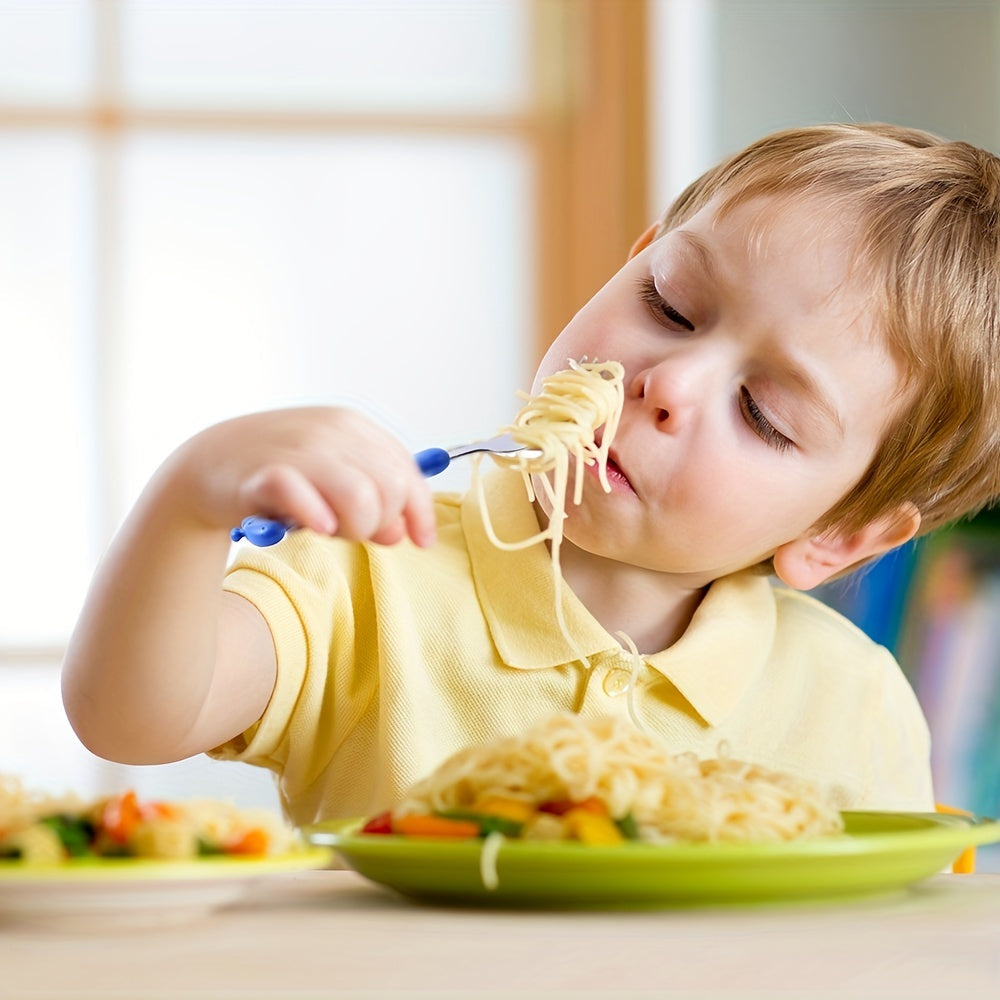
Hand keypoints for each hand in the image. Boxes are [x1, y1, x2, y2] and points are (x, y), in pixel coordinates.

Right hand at [166, 406, 436, 547]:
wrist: (207, 463)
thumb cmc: (279, 472)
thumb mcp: (334, 478)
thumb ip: (373, 498)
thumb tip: (402, 532)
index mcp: (353, 426)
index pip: (406, 471)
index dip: (420, 511)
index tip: (421, 541)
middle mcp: (331, 430)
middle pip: (390, 489)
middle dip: (379, 522)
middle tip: (348, 529)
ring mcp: (298, 448)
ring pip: (361, 498)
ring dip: (352, 527)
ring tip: (328, 528)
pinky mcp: (265, 472)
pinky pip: (306, 498)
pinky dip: (316, 517)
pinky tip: (314, 525)